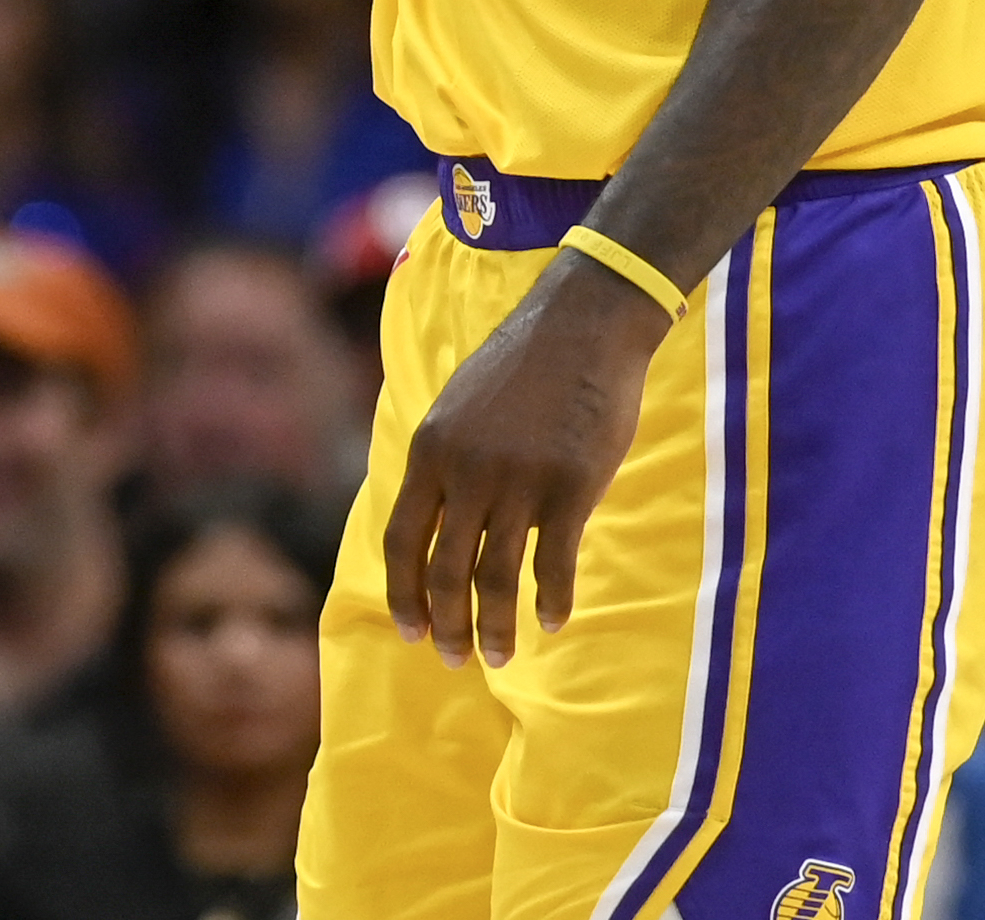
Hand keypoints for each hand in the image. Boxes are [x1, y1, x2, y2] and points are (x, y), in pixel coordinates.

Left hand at [381, 253, 668, 667]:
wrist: (583, 324)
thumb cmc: (523, 367)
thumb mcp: (458, 407)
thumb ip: (443, 462)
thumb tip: (433, 523)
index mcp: (430, 449)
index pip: (401, 538)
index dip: (402, 591)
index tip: (410, 629)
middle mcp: (466, 470)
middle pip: (444, 569)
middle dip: (447, 624)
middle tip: (453, 659)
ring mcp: (518, 480)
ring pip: (496, 577)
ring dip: (496, 627)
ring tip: (500, 656)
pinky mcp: (571, 487)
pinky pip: (553, 564)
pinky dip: (550, 601)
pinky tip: (551, 622)